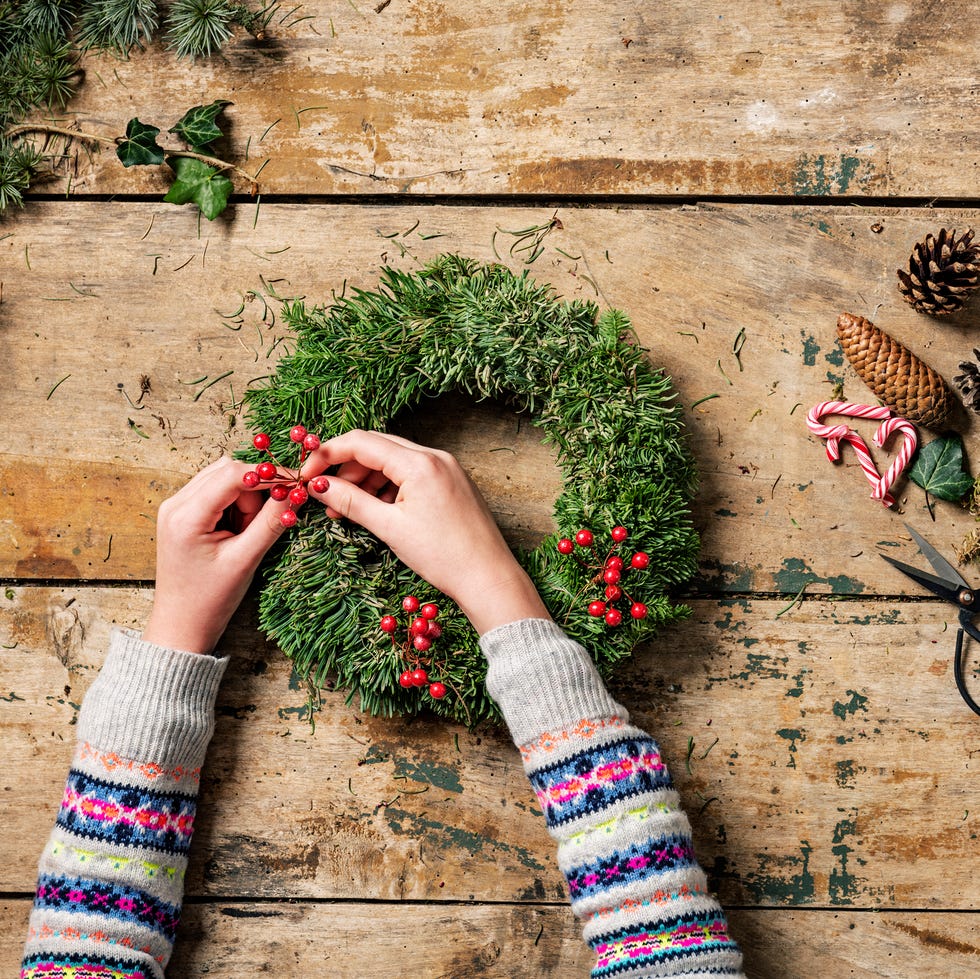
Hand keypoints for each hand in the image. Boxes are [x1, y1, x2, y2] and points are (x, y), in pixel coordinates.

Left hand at [141, 457, 290, 653]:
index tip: (295, 484)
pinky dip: (235, 504)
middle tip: (261, 524)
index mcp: (186, 516)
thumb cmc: (210, 599)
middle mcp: (175, 504)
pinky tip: (236, 530)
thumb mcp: (246, 560)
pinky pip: (216, 491)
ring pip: (223, 478)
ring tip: (246, 533)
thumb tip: (296, 492)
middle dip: (254, 491)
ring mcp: (176, 507)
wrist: (182, 624)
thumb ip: (272, 522)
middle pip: (227, 471)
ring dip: (245, 498)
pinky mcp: (182, 513)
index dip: (268, 475)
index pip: (233, 474)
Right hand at [303, 430, 550, 633]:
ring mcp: (446, 467)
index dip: (327, 455)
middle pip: (377, 447)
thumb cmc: (443, 556)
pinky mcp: (451, 481)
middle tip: (324, 496)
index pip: (361, 442)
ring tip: (347, 510)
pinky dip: (388, 487)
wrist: (488, 578)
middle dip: (346, 469)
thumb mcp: (390, 528)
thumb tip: (318, 486)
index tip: (307, 475)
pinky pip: (411, 473)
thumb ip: (351, 502)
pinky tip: (375, 509)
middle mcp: (435, 456)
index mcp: (419, 463)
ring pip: (393, 461)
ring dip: (366, 480)